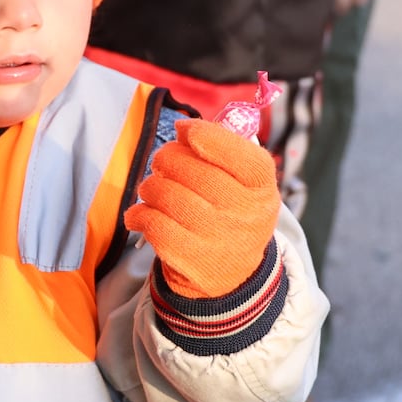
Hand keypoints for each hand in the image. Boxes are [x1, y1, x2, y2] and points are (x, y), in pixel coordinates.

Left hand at [124, 119, 280, 297]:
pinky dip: (139, 214)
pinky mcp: (192, 260)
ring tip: (153, 190)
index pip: (236, 152)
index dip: (203, 134)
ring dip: (150, 186)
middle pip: (190, 170)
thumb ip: (221, 151)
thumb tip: (184, 130)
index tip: (184, 131)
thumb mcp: (242, 182)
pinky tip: (141, 214)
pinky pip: (153, 224)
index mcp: (261, 185)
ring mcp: (219, 238)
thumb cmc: (229, 211)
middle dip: (166, 158)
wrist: (231, 272)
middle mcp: (245, 212)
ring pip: (166, 195)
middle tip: (162, 163)